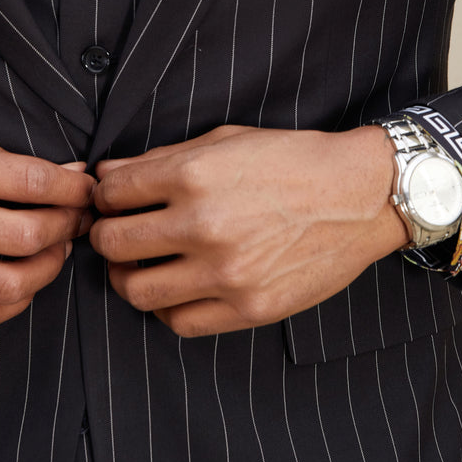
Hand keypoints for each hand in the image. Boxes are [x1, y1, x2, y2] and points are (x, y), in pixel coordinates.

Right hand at [0, 125, 93, 331]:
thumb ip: (8, 159)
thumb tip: (68, 176)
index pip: (30, 183)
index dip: (72, 189)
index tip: (87, 190)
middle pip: (28, 237)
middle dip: (66, 228)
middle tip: (75, 220)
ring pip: (10, 286)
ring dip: (48, 269)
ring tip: (53, 250)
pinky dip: (15, 303)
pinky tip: (21, 280)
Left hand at [90, 124, 408, 336]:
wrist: (358, 194)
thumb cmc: (291, 160)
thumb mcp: (224, 140)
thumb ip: (160, 159)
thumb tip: (106, 174)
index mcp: (193, 174)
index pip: (112, 193)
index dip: (103, 196)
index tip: (110, 200)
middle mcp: (203, 224)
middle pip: (113, 244)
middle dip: (104, 236)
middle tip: (115, 233)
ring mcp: (225, 271)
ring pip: (137, 290)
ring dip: (126, 277)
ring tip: (138, 264)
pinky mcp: (248, 307)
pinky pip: (179, 322)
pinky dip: (166, 308)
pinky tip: (175, 288)